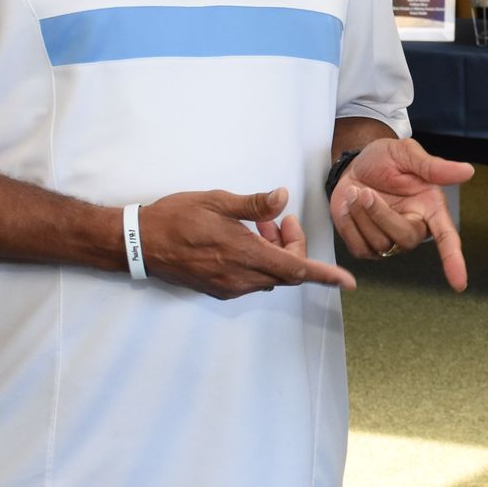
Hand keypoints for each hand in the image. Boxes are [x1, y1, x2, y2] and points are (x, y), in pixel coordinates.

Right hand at [140, 187, 354, 298]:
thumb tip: (283, 197)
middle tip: (281, 219)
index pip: (295, 269)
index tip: (348, 282)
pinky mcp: (218, 289)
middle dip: (294, 247)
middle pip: (287, 271)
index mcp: (244, 254)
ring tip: (259, 225)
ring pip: (270, 275)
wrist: (139, 243)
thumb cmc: (177, 217)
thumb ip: (254, 205)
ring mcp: (228, 287)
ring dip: (275, 253)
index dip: (324, 276)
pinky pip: (252, 279)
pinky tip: (245, 239)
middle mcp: (240, 277)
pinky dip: (259, 261)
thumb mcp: (217, 201)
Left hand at [331, 138, 474, 288]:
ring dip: (361, 215)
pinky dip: (348, 225)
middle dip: (381, 216)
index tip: (459, 284)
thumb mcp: (407, 154)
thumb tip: (467, 171)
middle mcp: (414, 228)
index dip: (454, 260)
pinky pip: (359, 248)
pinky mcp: (368, 246)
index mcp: (430, 208)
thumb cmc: (385, 159)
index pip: (447, 238)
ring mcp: (390, 241)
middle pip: (405, 239)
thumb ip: (435, 167)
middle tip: (365, 192)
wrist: (354, 164)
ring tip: (356, 192)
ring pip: (379, 244)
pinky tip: (350, 206)